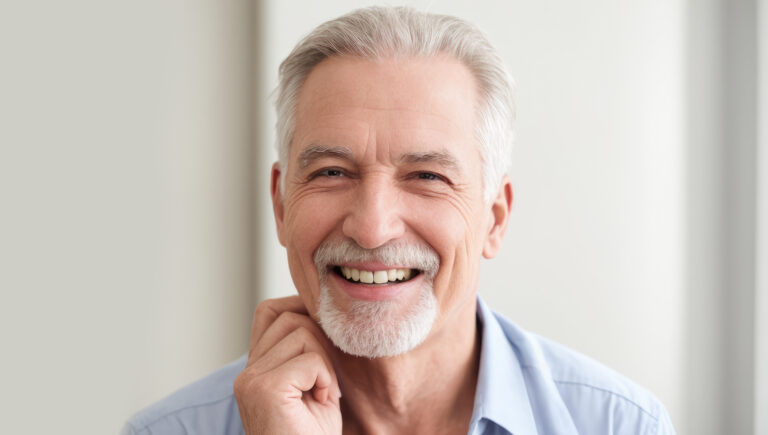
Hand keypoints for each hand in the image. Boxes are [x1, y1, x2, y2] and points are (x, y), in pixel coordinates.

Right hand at [234, 296, 341, 434]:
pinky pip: (311, 359)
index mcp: (254, 369)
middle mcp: (246, 373)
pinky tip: (323, 402)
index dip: (300, 311)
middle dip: (319, 343)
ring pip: (302, 333)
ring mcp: (251, 380)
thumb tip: (323, 309)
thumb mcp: (314, 384)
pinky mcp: (264, 389)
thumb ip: (309, 348)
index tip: (326, 335)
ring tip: (322, 395)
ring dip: (324, 363)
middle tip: (326, 382)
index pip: (270, 312)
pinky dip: (326, 378)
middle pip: (290, 318)